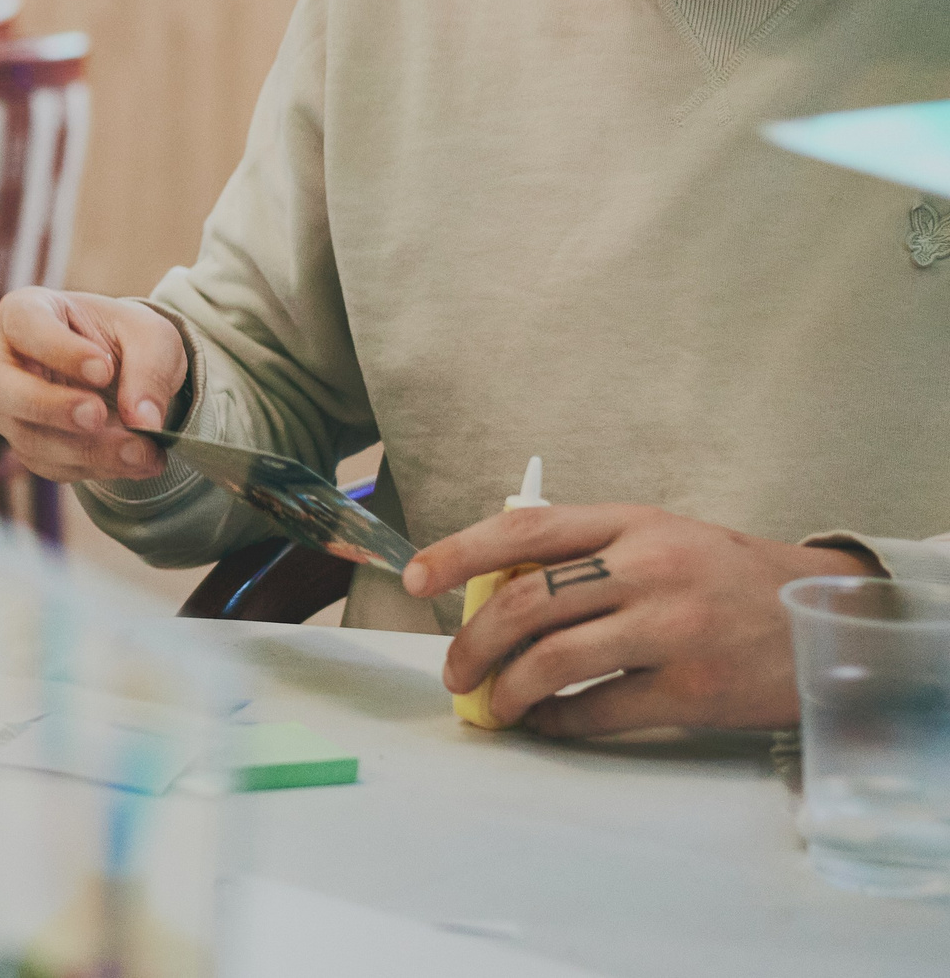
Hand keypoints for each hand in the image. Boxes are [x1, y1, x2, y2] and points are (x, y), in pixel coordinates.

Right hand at [0, 288, 186, 484]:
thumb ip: (150, 369)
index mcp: (24, 313)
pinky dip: (96, 467)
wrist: (120, 375)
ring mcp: (7, 409)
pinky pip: (51, 465)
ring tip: (142, 450)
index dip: (60, 350)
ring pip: (29, 437)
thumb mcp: (150, 337)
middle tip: (97, 414)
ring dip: (87, 449)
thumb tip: (143, 421)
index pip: (25, 327)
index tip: (104, 369)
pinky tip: (136, 461)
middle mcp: (0, 361)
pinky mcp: (25, 446)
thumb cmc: (123, 340)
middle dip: (49, 406)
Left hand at [406, 504, 878, 735]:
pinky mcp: (693, 689)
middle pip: (526, 604)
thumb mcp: (661, 538)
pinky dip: (558, 722)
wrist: (830, 620)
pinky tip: (547, 723)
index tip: (416, 578)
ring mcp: (673, 629)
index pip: (525, 530)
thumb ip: (587, 553)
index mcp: (632, 523)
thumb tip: (494, 587)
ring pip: (553, 661)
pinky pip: (598, 710)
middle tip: (455, 671)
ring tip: (494, 705)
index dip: (459, 553)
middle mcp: (649, 569)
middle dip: (473, 642)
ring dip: (506, 690)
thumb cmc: (728, 577)